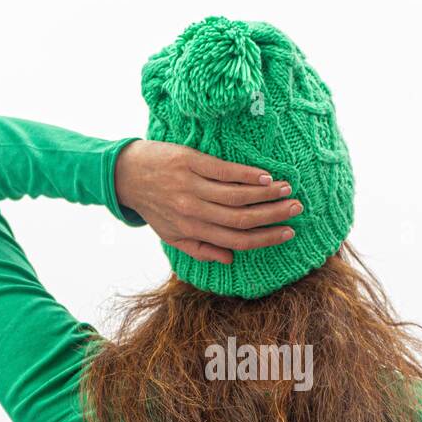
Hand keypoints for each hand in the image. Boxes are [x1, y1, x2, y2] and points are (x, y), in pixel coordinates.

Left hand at [114, 139, 301, 263]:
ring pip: (237, 195)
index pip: (236, 239)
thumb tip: (230, 258)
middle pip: (242, 218)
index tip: (287, 233)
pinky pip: (225, 171)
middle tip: (296, 210)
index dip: (265, 238)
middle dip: (273, 215)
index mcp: (193, 231)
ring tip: (287, 190)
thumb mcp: (171, 235)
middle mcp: (194, 211)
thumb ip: (200, 249)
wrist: (126, 175)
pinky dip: (248, 175)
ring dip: (266, 194)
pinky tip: (265, 175)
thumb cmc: (152, 206)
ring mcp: (192, 186)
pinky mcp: (191, 163)